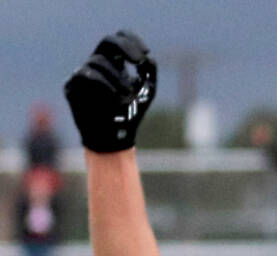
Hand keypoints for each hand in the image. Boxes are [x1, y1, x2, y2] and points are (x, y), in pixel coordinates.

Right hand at [64, 31, 156, 152]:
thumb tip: (148, 57)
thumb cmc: (130, 115)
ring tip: (128, 97)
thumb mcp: (146, 92)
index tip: (145, 56)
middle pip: (107, 41)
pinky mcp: (71, 86)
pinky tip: (115, 97)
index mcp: (115, 63)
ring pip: (98, 61)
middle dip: (124, 47)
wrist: (114, 139)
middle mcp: (97, 64)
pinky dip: (104, 84)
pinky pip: (85, 75)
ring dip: (118, 78)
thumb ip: (149, 73)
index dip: (132, 41)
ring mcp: (82, 73)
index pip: (119, 39)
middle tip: (139, 61)